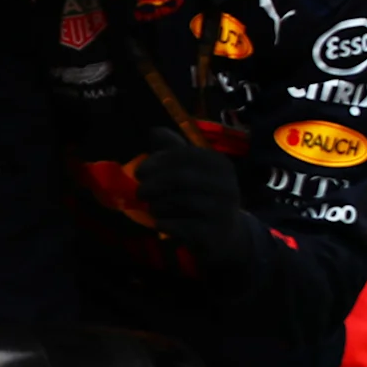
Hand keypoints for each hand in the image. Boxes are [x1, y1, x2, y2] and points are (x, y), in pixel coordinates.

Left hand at [131, 133, 257, 280]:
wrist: (227, 236)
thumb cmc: (202, 198)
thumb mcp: (190, 172)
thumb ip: (172, 151)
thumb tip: (154, 131)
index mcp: (219, 164)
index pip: (181, 155)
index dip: (155, 162)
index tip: (139, 172)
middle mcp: (225, 184)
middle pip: (178, 177)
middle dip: (151, 184)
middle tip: (141, 192)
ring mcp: (221, 210)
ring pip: (176, 202)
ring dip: (156, 206)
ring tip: (155, 209)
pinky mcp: (213, 233)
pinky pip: (177, 226)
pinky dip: (163, 224)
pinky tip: (161, 224)